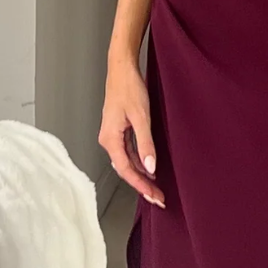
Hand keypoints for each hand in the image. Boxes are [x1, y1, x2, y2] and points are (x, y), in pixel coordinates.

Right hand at [99, 56, 165, 206]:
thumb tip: (150, 167)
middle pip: (125, 169)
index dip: (141, 186)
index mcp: (110, 139)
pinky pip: (127, 152)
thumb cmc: (129, 88)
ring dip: (141, 175)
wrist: (122, 68)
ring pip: (126, 162)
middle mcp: (108, 139)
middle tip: (159, 198)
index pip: (126, 170)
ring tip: (156, 188)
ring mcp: (112, 135)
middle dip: (142, 185)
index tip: (155, 196)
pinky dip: (139, 162)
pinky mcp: (118, 130)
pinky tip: (149, 168)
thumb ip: (146, 143)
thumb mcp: (142, 117)